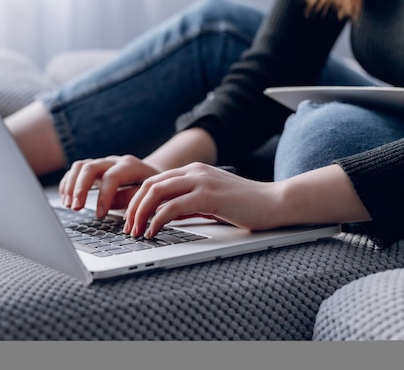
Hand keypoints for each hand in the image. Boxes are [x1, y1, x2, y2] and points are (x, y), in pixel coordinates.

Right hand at [59, 155, 159, 216]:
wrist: (152, 174)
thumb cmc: (151, 187)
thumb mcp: (149, 194)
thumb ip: (131, 199)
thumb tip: (111, 206)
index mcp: (130, 166)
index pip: (112, 177)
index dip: (104, 196)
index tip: (99, 215)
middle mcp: (113, 161)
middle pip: (90, 167)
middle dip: (80, 188)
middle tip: (76, 208)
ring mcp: (102, 163)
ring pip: (80, 166)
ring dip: (71, 186)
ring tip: (69, 205)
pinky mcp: (93, 169)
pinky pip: (75, 171)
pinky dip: (68, 184)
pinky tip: (66, 199)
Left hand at [122, 162, 281, 237]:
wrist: (275, 203)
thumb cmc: (245, 206)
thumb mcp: (210, 202)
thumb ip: (188, 203)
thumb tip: (164, 216)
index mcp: (193, 171)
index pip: (154, 181)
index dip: (137, 200)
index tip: (131, 219)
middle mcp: (194, 171)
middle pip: (149, 184)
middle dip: (133, 207)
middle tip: (128, 228)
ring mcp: (201, 181)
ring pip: (156, 193)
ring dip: (140, 214)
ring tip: (136, 232)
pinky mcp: (208, 196)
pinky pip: (171, 207)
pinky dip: (156, 220)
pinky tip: (153, 232)